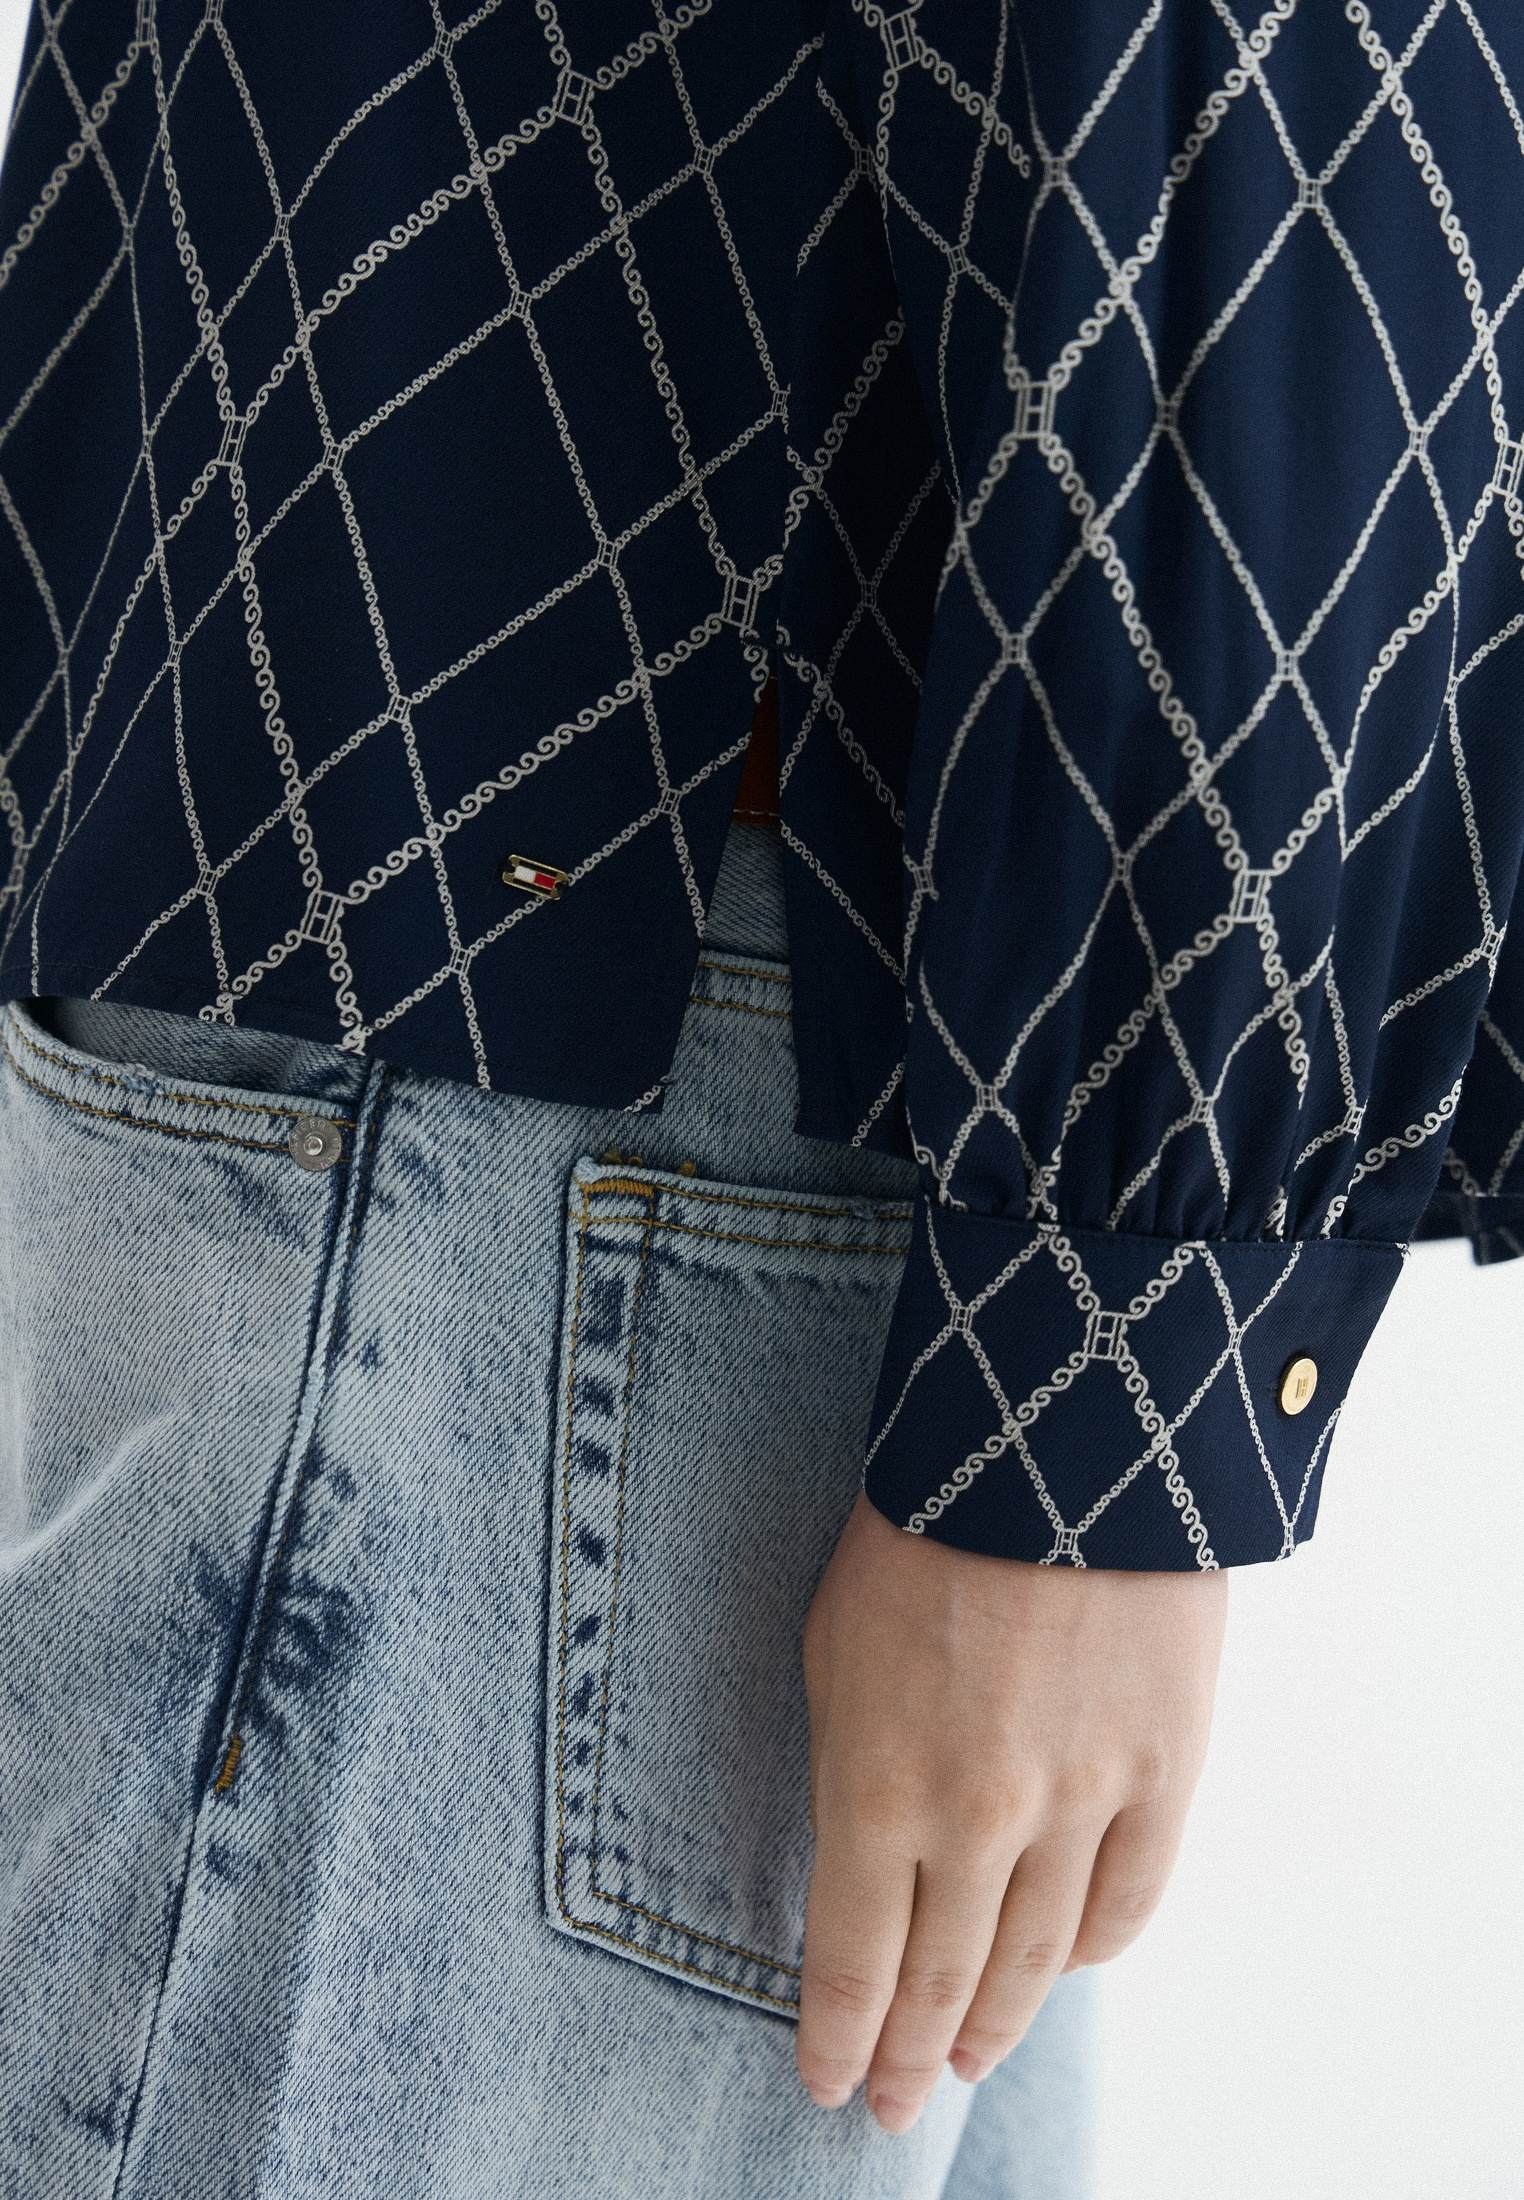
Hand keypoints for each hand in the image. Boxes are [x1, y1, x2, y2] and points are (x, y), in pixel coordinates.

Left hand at [796, 1489, 1226, 2132]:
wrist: (1061, 1437)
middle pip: (941, 1983)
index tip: (828, 2084)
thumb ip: (849, 1766)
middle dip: (906, 2057)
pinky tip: (1061, 1970)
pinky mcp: (1164, 1770)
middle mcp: (977, 1821)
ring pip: (1035, 1962)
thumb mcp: (833, 1642)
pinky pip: (1128, 1901)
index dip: (837, 2039)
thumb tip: (860, 1859)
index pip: (850, 1961)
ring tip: (964, 2066)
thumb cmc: (919, 1525)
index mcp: (875, 1786)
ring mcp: (1081, 1802)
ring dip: (995, 2026)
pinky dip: (1089, 1951)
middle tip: (890, 2107)